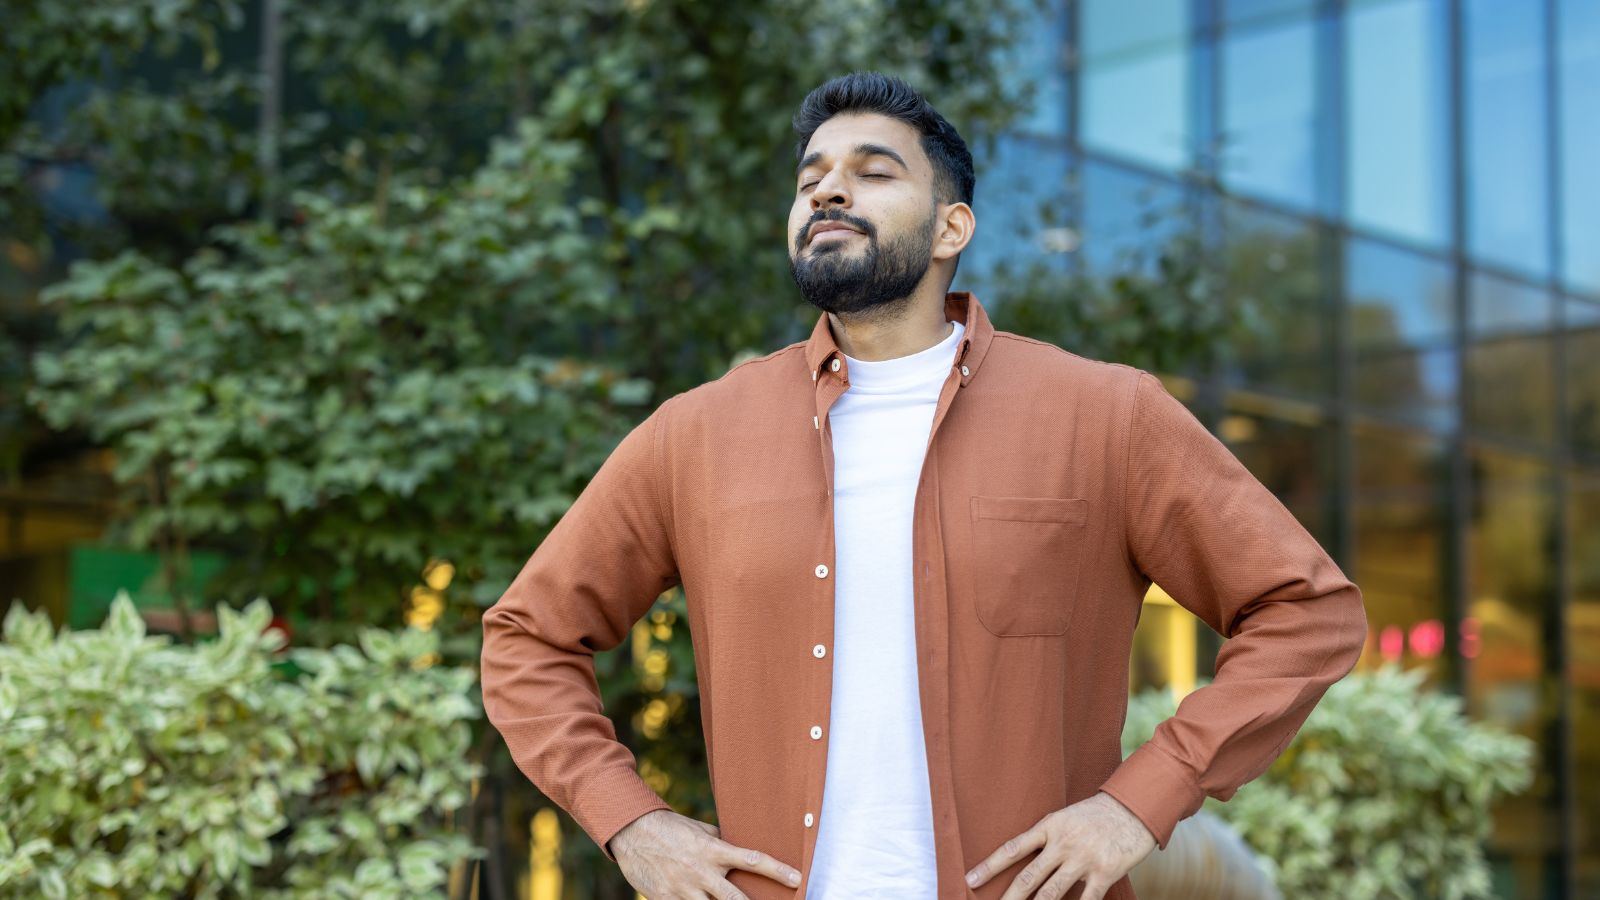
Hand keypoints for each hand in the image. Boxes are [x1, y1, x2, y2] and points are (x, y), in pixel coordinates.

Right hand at [609, 809, 803, 898]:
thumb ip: (721, 843)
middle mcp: (702, 872)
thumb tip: (741, 851)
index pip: (752, 860)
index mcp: (714, 850)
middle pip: (735, 899)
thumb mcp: (701, 831)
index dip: (777, 870)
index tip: (797, 878)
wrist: (633, 833)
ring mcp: (684, 889)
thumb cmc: (672, 828)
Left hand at [965, 791, 1154, 899]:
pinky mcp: (1104, 873)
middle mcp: (1063, 844)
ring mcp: (1083, 859)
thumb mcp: (1064, 817)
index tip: (970, 880)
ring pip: (1051, 894)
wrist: (1133, 808)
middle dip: (1009, 898)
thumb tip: (1020, 858)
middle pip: (1029, 877)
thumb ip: (1044, 838)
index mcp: (1049, 827)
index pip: (1012, 849)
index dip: (989, 866)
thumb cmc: (1094, 815)